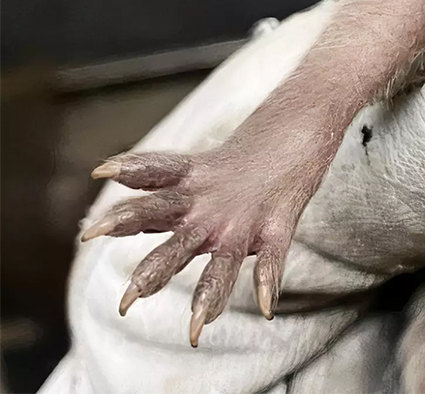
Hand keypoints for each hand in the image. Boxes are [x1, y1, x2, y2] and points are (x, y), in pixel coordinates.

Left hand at [82, 146, 313, 345]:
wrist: (308, 115)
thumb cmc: (259, 143)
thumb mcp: (211, 162)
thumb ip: (175, 185)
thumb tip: (132, 200)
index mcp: (196, 178)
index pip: (155, 174)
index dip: (128, 171)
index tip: (101, 171)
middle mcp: (213, 200)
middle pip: (179, 235)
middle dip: (152, 269)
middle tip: (128, 302)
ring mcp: (247, 214)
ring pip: (223, 259)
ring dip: (210, 292)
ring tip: (198, 325)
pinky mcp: (281, 221)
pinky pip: (273, 258)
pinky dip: (269, 283)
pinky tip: (266, 308)